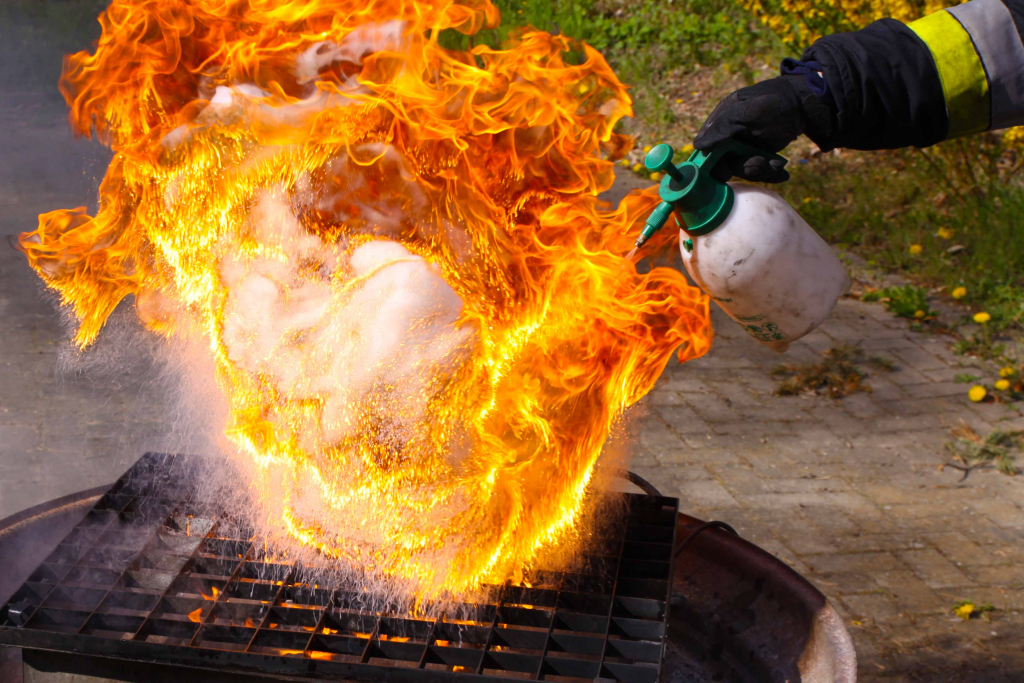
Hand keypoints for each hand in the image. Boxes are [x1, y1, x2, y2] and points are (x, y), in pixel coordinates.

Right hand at [694, 75, 830, 182]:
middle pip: (725, 163)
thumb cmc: (775, 102)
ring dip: (761, 171)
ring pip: (743, 169)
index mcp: (721, 121)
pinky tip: (782, 172)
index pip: (706, 147)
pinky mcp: (760, 154)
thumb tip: (697, 146)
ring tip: (777, 164)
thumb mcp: (747, 112)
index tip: (726, 170)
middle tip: (761, 163)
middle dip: (744, 167)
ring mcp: (745, 146)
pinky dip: (771, 173)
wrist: (806, 105)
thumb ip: (722, 127)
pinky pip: (758, 171)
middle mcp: (730, 136)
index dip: (712, 162)